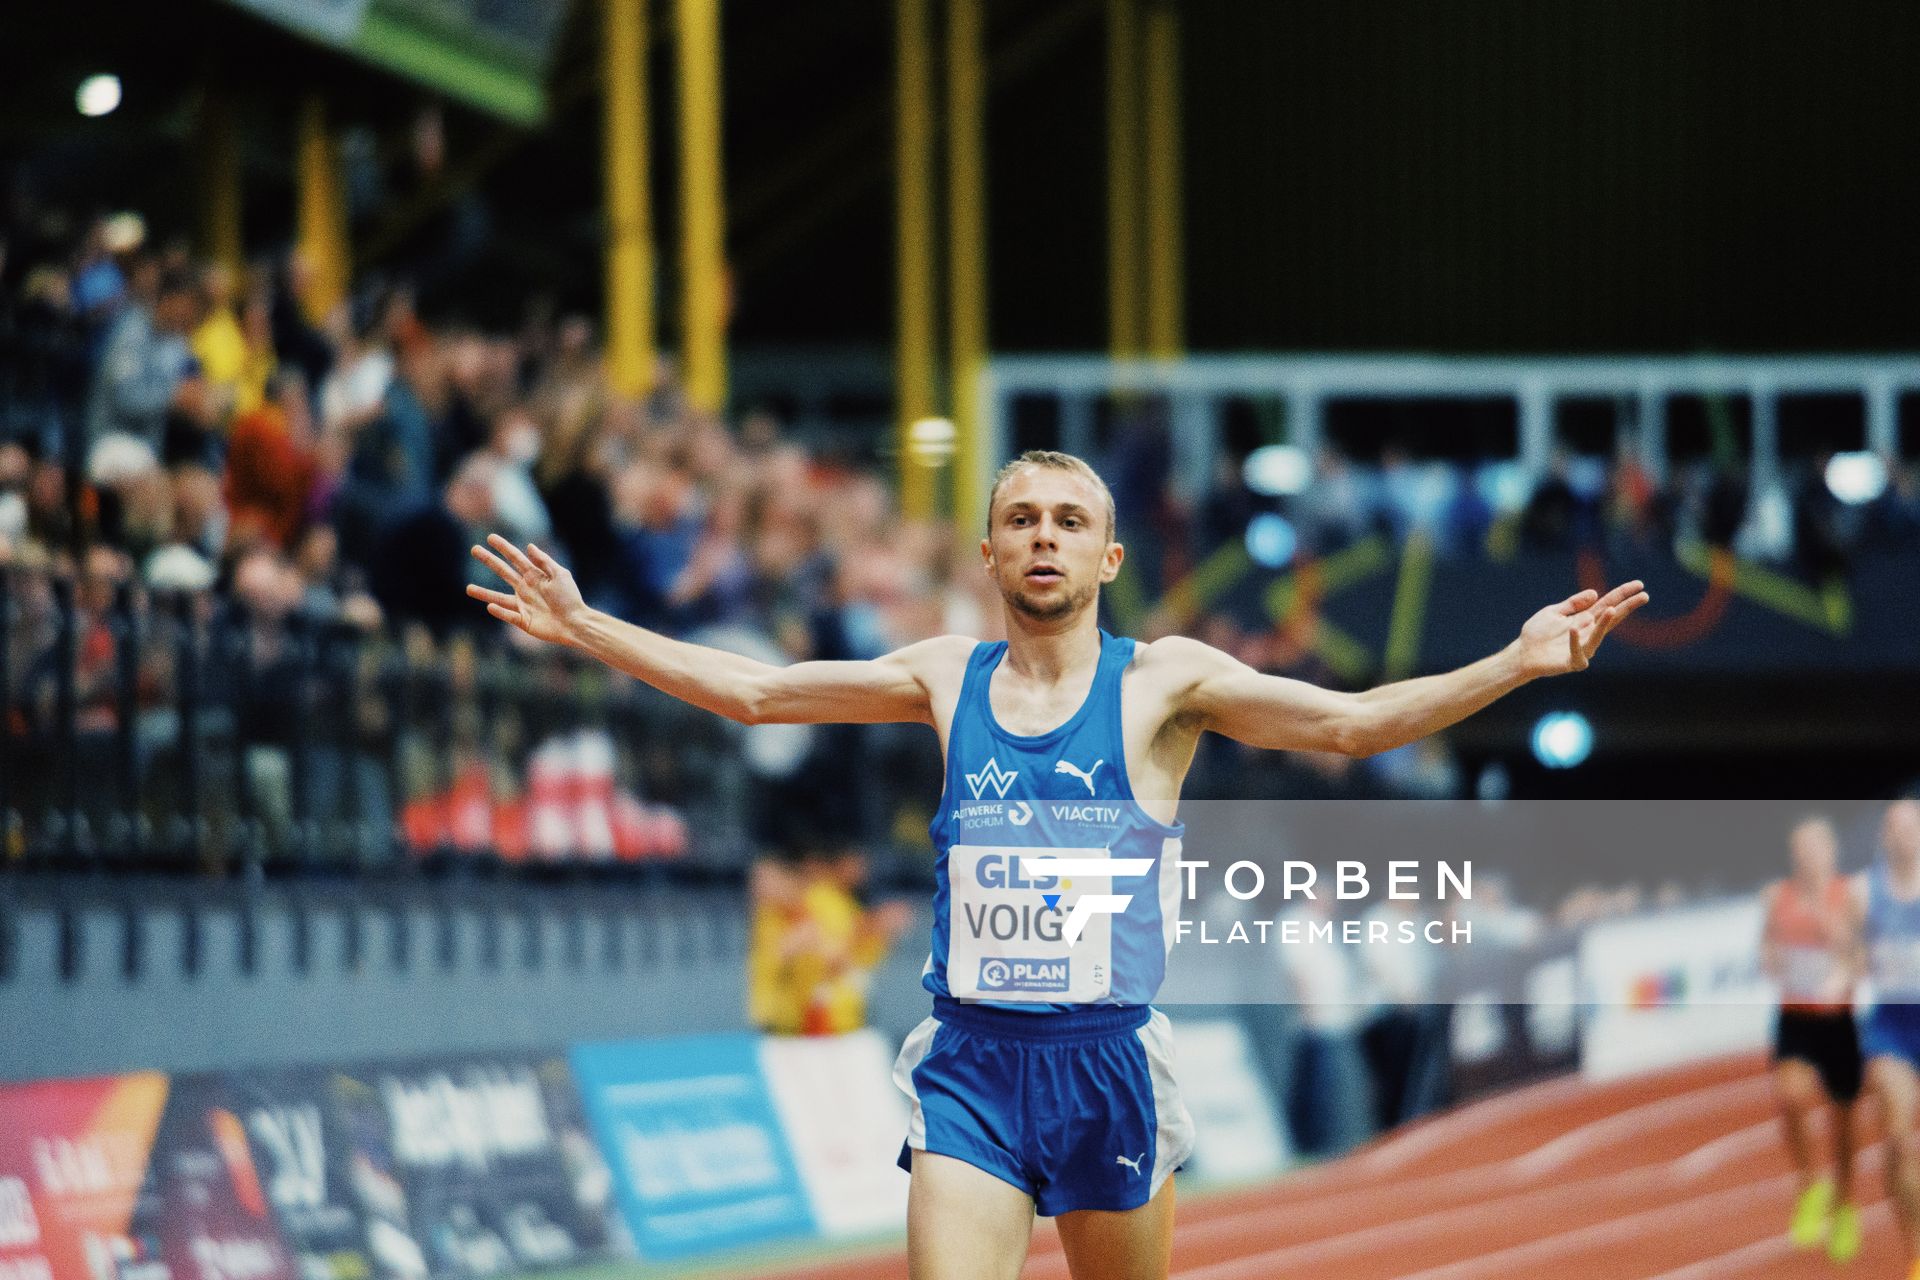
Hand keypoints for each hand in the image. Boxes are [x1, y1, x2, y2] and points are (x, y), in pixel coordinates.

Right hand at [468, 535, 587, 645]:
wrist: (576, 623)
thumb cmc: (571, 598)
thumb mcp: (560, 575)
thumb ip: (544, 561)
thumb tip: (528, 546)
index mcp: (535, 576)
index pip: (516, 558)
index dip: (503, 547)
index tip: (490, 537)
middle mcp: (525, 588)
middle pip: (503, 572)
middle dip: (489, 560)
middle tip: (474, 549)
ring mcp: (523, 605)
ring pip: (498, 598)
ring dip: (484, 593)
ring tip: (468, 588)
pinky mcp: (523, 620)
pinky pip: (508, 615)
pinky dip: (499, 612)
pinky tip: (490, 606)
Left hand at [1512, 580, 1648, 678]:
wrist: (1522, 653)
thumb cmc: (1538, 633)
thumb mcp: (1555, 612)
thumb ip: (1573, 603)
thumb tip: (1596, 593)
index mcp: (1585, 619)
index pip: (1607, 604)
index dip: (1622, 594)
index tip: (1639, 584)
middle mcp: (1587, 633)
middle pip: (1610, 619)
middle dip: (1627, 607)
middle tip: (1644, 596)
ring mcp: (1582, 648)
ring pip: (1598, 635)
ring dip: (1605, 623)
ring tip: (1613, 609)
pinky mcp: (1572, 662)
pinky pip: (1578, 653)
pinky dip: (1575, 642)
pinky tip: (1573, 629)